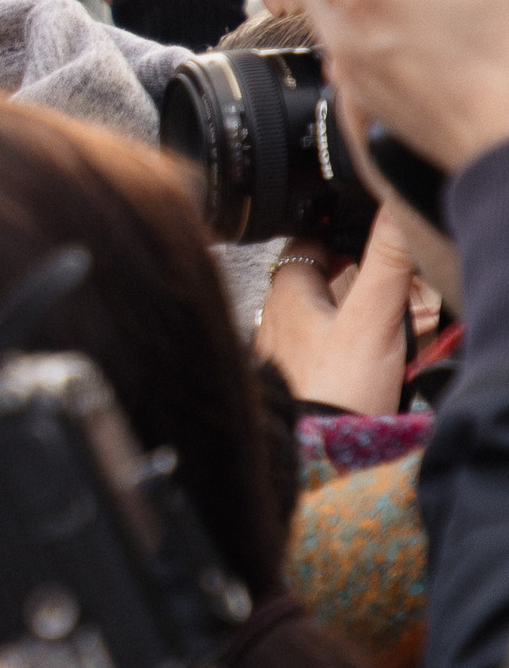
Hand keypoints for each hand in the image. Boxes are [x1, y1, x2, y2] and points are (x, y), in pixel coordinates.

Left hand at [253, 206, 418, 413]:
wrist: (323, 459)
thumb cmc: (339, 393)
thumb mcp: (372, 318)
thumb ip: (387, 262)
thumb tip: (393, 208)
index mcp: (285, 298)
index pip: (302, 245)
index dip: (334, 234)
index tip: (361, 236)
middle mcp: (274, 324)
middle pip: (307, 281)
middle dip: (341, 273)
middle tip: (373, 275)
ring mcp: (280, 359)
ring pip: (309, 317)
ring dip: (339, 311)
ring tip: (371, 316)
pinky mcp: (293, 388)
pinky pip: (312, 354)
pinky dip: (335, 348)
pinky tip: (355, 361)